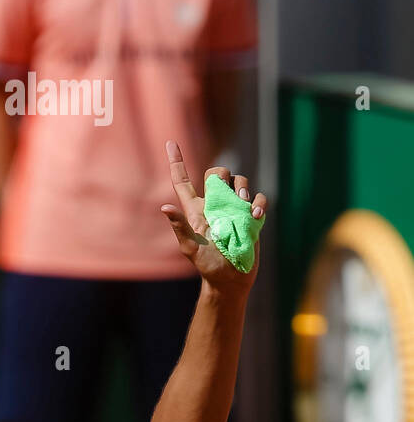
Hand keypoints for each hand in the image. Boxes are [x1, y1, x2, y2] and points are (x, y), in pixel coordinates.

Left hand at [161, 140, 267, 291]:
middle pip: (217, 173)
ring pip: (240, 182)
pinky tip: (255, 217)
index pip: (183, 182)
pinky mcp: (251, 215)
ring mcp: (234, 208)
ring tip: (243, 207)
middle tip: (227, 193)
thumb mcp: (191, 247)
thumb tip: (164, 208)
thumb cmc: (208, 265)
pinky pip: (258, 198)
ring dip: (243, 189)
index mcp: (195, 210)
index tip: (170, 142)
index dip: (176, 162)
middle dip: (222, 175)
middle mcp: (214, 204)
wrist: (230, 279)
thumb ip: (180, 226)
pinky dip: (259, 204)